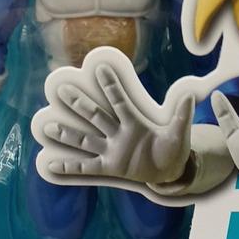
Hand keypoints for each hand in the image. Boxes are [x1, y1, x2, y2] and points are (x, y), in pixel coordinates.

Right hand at [38, 59, 194, 186]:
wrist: (170, 171)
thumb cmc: (173, 148)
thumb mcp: (179, 133)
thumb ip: (182, 115)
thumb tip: (191, 94)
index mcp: (134, 123)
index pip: (120, 102)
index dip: (111, 86)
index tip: (100, 68)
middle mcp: (118, 134)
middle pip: (96, 116)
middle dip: (80, 103)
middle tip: (62, 88)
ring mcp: (111, 150)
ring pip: (86, 140)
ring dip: (68, 134)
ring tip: (48, 126)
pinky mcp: (108, 167)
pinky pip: (86, 168)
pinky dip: (69, 168)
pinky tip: (51, 164)